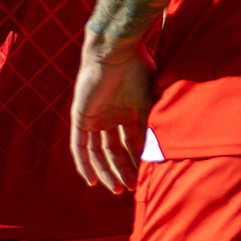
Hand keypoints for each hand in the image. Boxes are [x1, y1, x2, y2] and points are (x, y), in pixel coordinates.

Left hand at [70, 41, 154, 193]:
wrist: (116, 51)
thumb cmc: (137, 70)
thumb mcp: (148, 102)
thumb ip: (150, 125)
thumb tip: (161, 151)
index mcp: (127, 110)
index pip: (131, 142)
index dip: (136, 160)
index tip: (144, 177)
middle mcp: (109, 115)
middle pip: (113, 150)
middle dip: (122, 170)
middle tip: (130, 189)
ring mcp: (93, 116)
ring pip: (97, 152)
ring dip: (106, 171)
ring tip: (116, 189)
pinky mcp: (80, 117)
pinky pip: (79, 146)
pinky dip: (83, 163)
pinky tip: (92, 180)